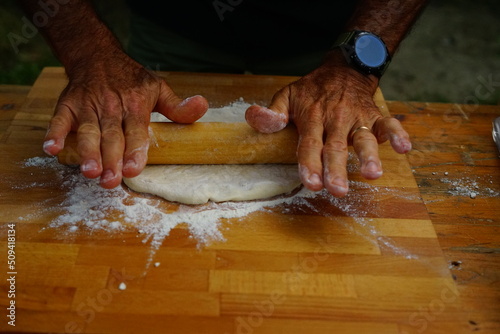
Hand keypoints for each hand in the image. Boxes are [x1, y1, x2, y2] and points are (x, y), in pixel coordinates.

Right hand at [43, 54, 207, 188]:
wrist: (98, 56)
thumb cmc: (132, 79)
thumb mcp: (158, 89)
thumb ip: (177, 106)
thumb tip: (202, 107)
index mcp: (135, 105)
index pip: (137, 131)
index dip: (135, 150)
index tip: (135, 168)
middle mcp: (112, 106)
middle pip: (112, 136)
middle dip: (111, 159)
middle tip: (111, 181)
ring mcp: (88, 106)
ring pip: (88, 131)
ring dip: (87, 151)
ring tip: (89, 171)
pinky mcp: (68, 105)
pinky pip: (60, 119)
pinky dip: (55, 132)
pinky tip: (52, 149)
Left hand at [245, 53, 411, 196]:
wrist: (343, 70)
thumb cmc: (312, 91)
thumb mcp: (287, 96)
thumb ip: (273, 112)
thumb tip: (254, 117)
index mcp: (312, 118)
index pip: (309, 144)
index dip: (310, 164)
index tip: (312, 183)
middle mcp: (335, 120)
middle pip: (336, 147)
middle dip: (336, 169)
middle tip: (337, 190)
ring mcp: (357, 118)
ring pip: (363, 138)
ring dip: (369, 155)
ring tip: (372, 173)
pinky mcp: (375, 116)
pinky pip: (388, 124)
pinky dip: (397, 134)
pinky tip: (404, 148)